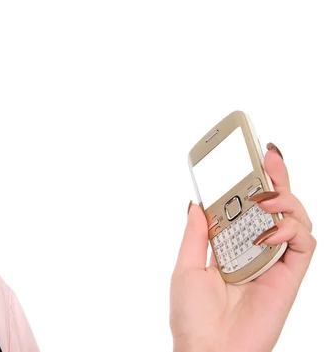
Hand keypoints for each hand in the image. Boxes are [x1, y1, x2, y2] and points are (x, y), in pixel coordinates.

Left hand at [170, 143, 316, 351]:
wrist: (207, 351)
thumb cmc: (192, 317)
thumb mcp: (186, 266)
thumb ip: (195, 234)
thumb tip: (195, 202)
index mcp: (229, 247)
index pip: (246, 208)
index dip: (251, 182)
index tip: (249, 157)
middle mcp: (254, 251)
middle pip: (275, 207)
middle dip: (276, 178)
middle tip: (269, 157)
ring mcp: (273, 263)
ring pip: (296, 220)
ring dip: (285, 201)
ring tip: (266, 199)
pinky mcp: (290, 278)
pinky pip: (304, 246)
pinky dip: (292, 230)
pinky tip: (269, 231)